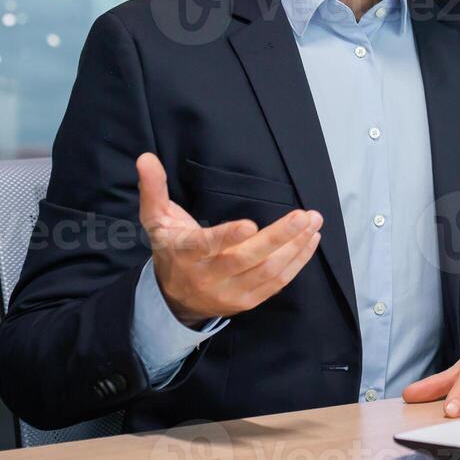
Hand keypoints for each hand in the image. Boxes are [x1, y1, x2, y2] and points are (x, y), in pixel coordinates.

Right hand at [136, 152, 322, 326]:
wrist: (174, 298)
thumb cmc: (171, 248)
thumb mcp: (156, 219)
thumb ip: (153, 188)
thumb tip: (145, 158)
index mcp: (186, 253)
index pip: (206, 245)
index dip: (227, 237)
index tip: (250, 225)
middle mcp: (208, 275)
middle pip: (246, 259)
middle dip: (278, 237)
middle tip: (304, 216)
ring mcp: (229, 292)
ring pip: (266, 272)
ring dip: (294, 247)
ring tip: (313, 223)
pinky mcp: (246, 301)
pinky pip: (276, 284)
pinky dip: (296, 263)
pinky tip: (310, 242)